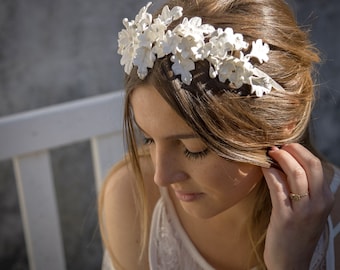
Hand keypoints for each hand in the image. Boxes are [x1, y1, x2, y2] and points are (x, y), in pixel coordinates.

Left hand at [262, 143, 333, 269]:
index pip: (317, 165)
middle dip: (292, 150)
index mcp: (325, 198)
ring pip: (295, 174)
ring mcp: (303, 211)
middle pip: (310, 165)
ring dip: (280, 158)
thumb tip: (287, 162)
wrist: (292, 262)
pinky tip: (263, 167)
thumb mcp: (308, 209)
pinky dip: (270, 173)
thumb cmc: (297, 232)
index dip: (300, 151)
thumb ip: (303, 188)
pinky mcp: (286, 218)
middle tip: (277, 146)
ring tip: (269, 153)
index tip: (286, 145)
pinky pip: (278, 187)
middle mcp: (319, 203)